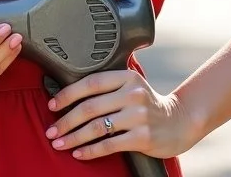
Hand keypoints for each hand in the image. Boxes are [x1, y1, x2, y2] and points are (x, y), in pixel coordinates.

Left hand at [44, 69, 199, 160]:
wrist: (180, 122)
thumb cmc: (148, 104)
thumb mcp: (131, 86)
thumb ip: (108, 87)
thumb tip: (68, 95)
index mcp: (127, 77)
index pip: (90, 83)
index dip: (68, 94)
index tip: (52, 105)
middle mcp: (133, 94)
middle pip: (90, 107)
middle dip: (65, 121)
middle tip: (51, 130)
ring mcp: (139, 116)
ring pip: (97, 127)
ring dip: (73, 137)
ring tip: (59, 143)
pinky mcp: (143, 137)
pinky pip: (110, 144)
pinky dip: (91, 150)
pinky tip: (79, 153)